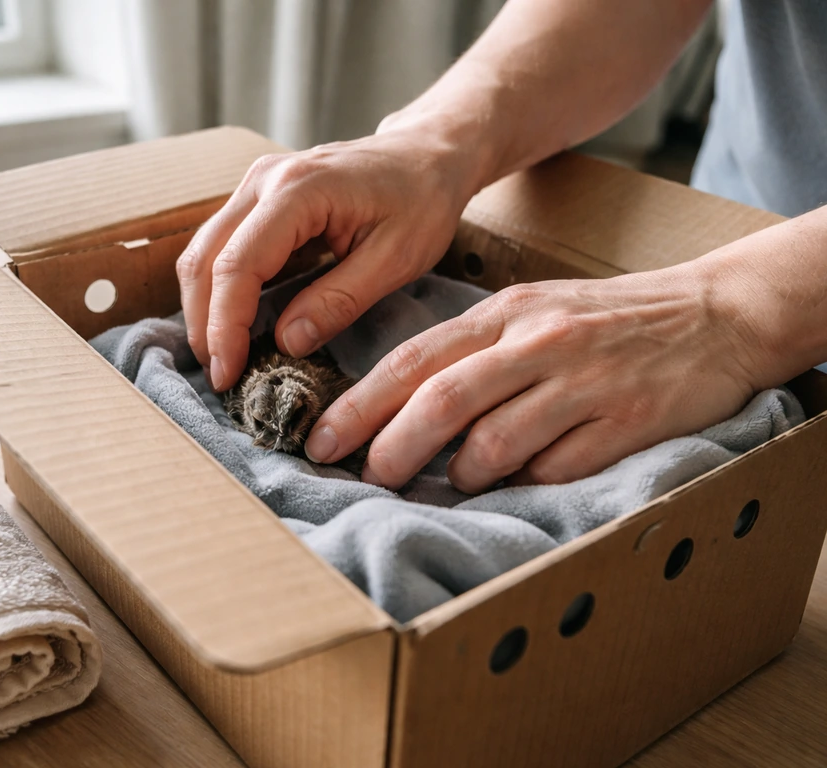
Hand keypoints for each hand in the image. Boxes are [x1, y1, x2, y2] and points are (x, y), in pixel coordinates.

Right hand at [176, 115, 488, 390]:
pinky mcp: (258, 197)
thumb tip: (287, 343)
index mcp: (298, 189)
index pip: (238, 265)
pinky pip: (221, 245)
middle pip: (204, 258)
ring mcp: (256, 184)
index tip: (230, 373)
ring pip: (203, 251)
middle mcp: (265, 179)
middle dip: (204, 323)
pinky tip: (232, 325)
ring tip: (222, 357)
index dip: (225, 325)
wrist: (428, 153)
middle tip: (220, 376)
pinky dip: (218, 288)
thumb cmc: (422, 200)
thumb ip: (339, 301)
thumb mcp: (396, 259)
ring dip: (204, 308)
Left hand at [304, 261, 771, 491]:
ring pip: (496, 442)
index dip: (360, 404)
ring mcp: (583, 382)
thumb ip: (474, 353)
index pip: (414, 359)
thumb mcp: (533, 312)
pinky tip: (522, 482)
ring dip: (461, 474)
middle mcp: (538, 342)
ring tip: (452, 482)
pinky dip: (527, 482)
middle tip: (365, 476)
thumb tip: (406, 410)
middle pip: (442, 400)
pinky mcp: (627, 420)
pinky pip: (557, 467)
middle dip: (391, 445)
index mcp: (506, 313)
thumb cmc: (606, 320)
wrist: (714, 314)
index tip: (320, 440)